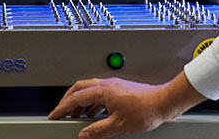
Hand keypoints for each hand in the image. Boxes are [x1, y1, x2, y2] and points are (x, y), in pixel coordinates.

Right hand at [48, 72, 205, 138]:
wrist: (163, 102)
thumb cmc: (146, 109)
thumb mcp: (118, 125)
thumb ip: (98, 130)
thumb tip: (84, 135)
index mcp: (103, 90)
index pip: (75, 98)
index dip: (62, 107)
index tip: (54, 115)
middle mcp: (107, 84)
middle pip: (79, 88)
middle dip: (67, 100)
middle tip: (61, 112)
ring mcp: (113, 85)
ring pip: (89, 90)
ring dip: (80, 102)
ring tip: (77, 116)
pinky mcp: (120, 89)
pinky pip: (99, 93)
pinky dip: (92, 103)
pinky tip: (95, 114)